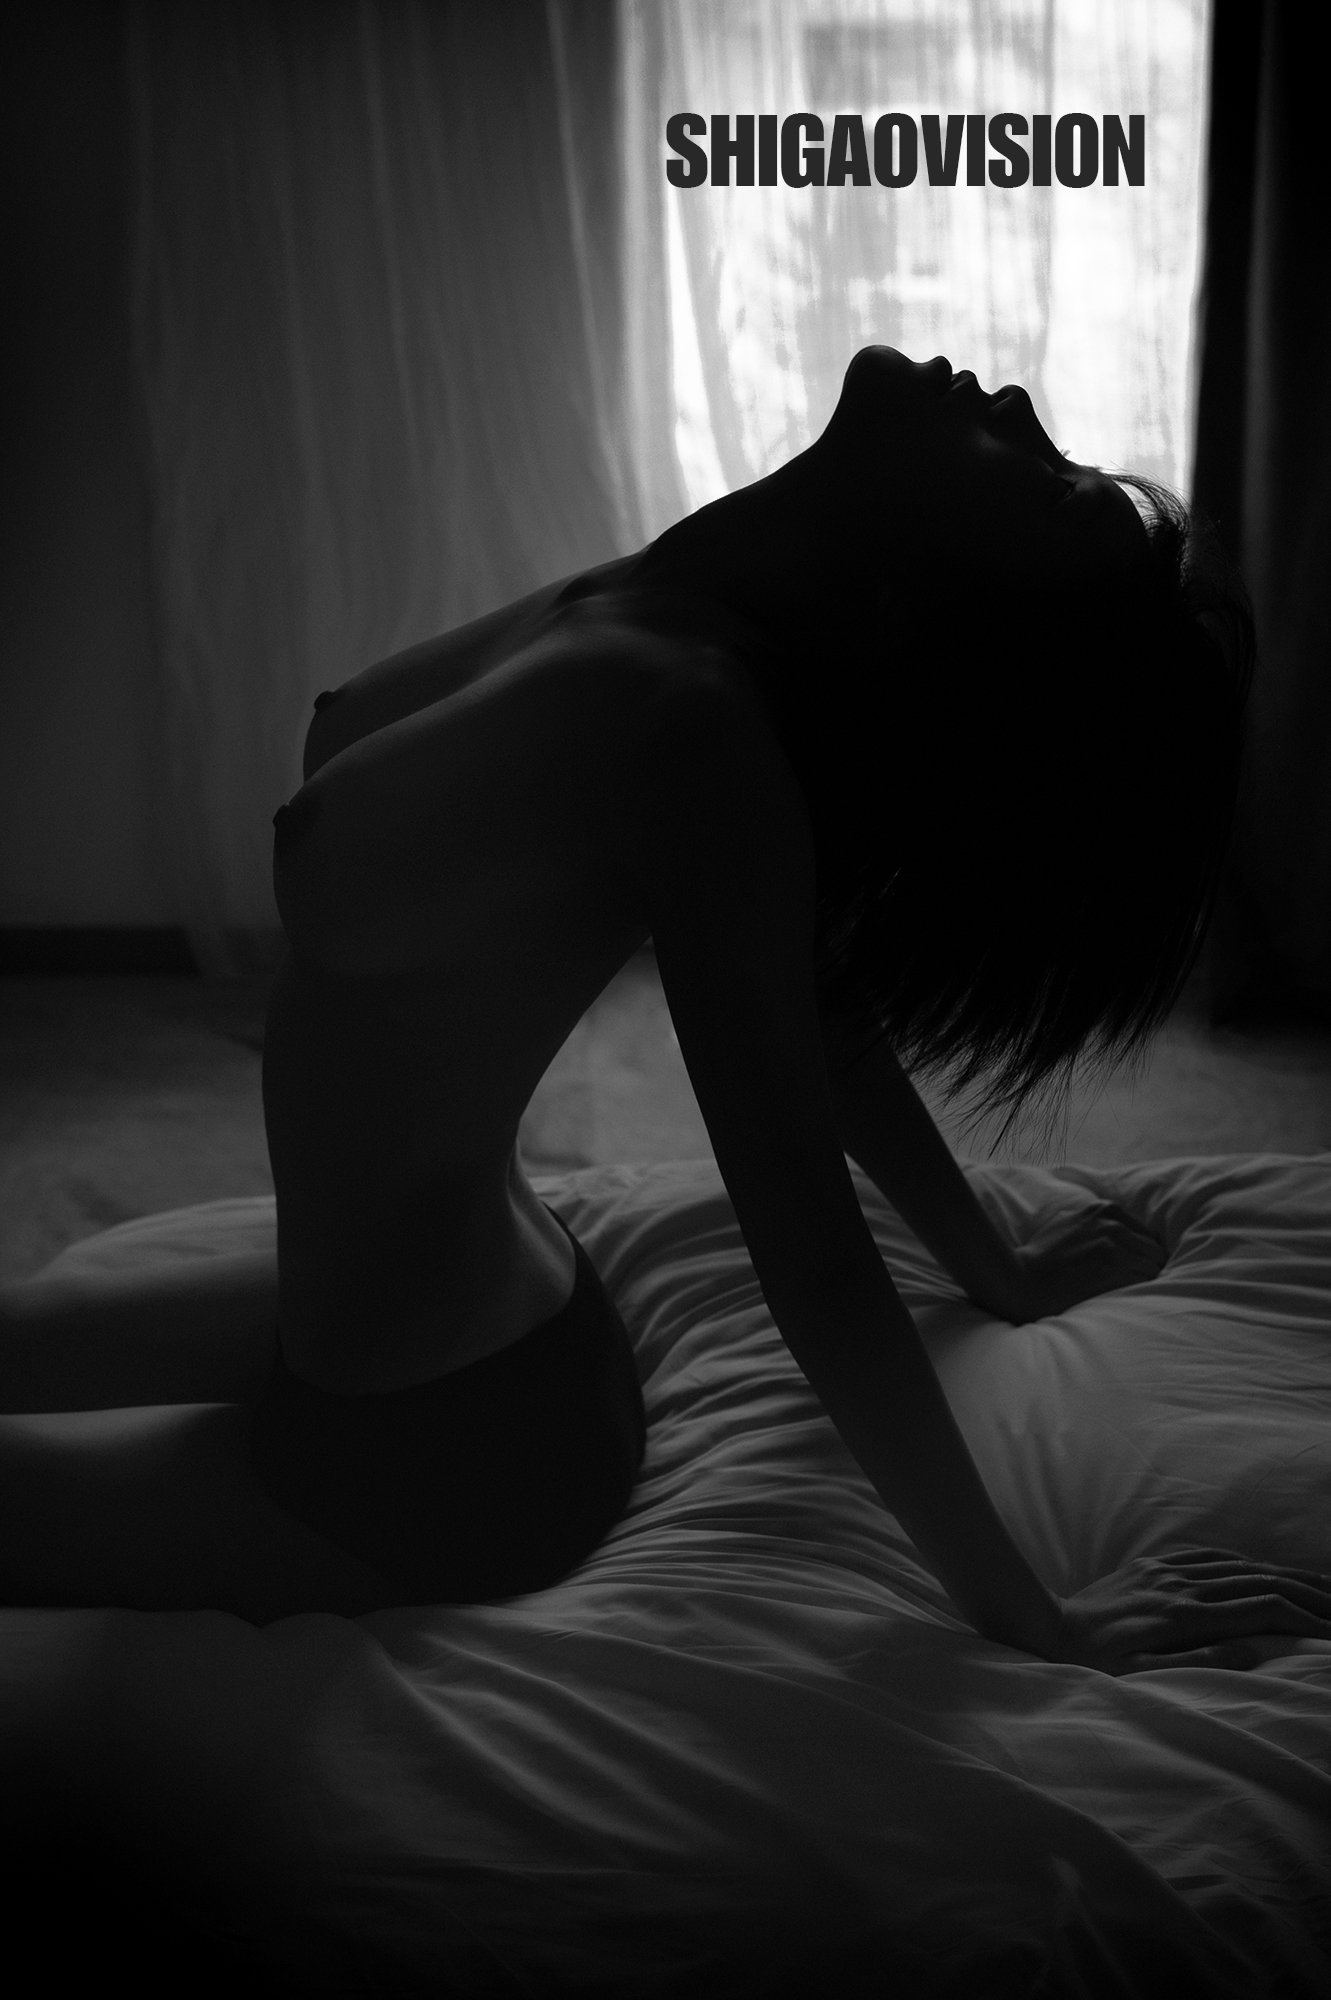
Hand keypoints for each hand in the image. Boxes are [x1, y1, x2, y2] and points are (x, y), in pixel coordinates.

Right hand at [1000, 1196, 1164, 1321]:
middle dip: (1146, 1267)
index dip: (1140, 1253)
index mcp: (1103, 1209)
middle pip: (1153, 1250)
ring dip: (1143, 1281)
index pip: (1145, 1233)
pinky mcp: (1114, 1267)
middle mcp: (1112, 1223)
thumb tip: (1119, 1227)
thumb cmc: (1042, 1256)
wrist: (1023, 1279)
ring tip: (1127, 1293)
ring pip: (1152, 1267)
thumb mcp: (1067, 1222)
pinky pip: (1145, 1281)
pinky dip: (1138, 1291)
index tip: (1134, 1268)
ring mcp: (1114, 1244)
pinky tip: (1123, 1298)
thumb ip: (1094, 1221)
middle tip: (1133, 1284)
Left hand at [1051, 1548, 1330, 1672]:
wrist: (1046, 1624)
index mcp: (1184, 1615)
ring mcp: (1166, 1570)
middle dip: (1306, 1592)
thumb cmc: (1094, 1662)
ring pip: (1239, 1565)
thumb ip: (1199, 1661)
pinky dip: (1243, 1562)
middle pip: (1260, 1581)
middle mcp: (1181, 1585)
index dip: (1304, 1617)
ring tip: (1316, 1585)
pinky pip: (1208, 1556)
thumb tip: (1252, 1652)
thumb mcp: (1143, 1674)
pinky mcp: (1152, 1565)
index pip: (1261, 1609)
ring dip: (1282, 1574)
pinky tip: (1258, 1568)